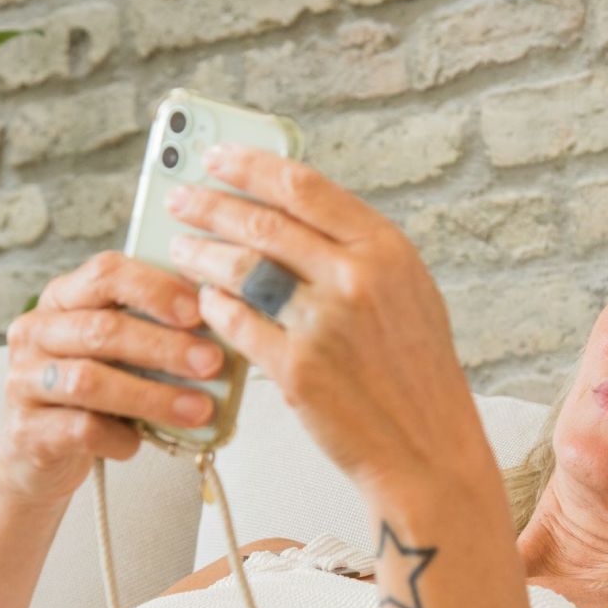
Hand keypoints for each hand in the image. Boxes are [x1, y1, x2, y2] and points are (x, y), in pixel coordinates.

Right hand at [0, 251, 222, 505]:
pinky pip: (81, 429)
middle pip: (102, 329)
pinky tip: (141, 441)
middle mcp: (36, 331)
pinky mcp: (27, 428)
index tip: (201, 310)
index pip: (106, 273)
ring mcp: (24, 380)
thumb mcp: (119, 354)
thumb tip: (222, 332)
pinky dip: (121, 437)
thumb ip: (153, 333)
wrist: (38, 453)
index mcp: (63, 298)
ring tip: (198, 410)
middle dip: (165, 346)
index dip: (156, 288)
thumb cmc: (92, 394)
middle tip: (211, 363)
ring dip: (152, 396)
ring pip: (90, 381)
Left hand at [166, 142, 494, 499]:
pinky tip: (204, 301)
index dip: (250, 165)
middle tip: (179, 201)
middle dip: (209, 206)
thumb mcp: (407, 293)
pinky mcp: (296, 370)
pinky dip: (213, 307)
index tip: (216, 157)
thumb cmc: (416, 375)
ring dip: (200, 255)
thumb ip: (357, 251)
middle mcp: (356, 279)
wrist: (428, 450)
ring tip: (179, 250)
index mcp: (386, 250)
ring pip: (240, 270)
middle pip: (262, 223)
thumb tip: (293, 211)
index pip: (304, 186)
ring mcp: (324, 325)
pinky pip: (235, 324)